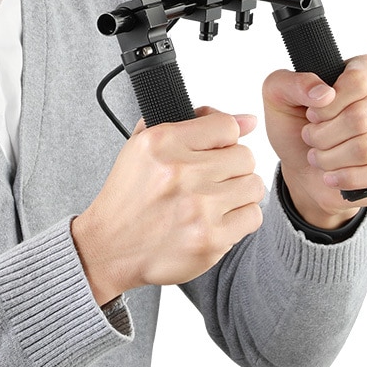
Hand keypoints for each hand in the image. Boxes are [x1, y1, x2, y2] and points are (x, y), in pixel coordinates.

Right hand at [71, 109, 265, 304]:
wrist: (112, 246)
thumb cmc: (129, 196)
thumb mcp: (144, 144)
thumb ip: (193, 122)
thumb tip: (248, 120)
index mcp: (162, 142)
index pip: (226, 126)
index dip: (224, 138)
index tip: (216, 149)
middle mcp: (181, 171)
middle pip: (245, 156)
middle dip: (232, 166)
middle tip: (212, 178)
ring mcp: (198, 207)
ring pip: (254, 185)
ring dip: (239, 192)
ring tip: (216, 199)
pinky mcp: (211, 239)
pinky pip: (253, 216)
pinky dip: (239, 218)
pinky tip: (217, 219)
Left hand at [263, 54, 366, 228]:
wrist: (306, 167)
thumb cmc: (297, 124)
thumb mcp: (279, 96)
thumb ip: (291, 83)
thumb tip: (323, 92)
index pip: (356, 81)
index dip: (327, 106)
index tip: (311, 115)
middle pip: (361, 117)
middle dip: (324, 135)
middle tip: (311, 139)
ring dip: (332, 158)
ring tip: (319, 157)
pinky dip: (349, 177)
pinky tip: (333, 176)